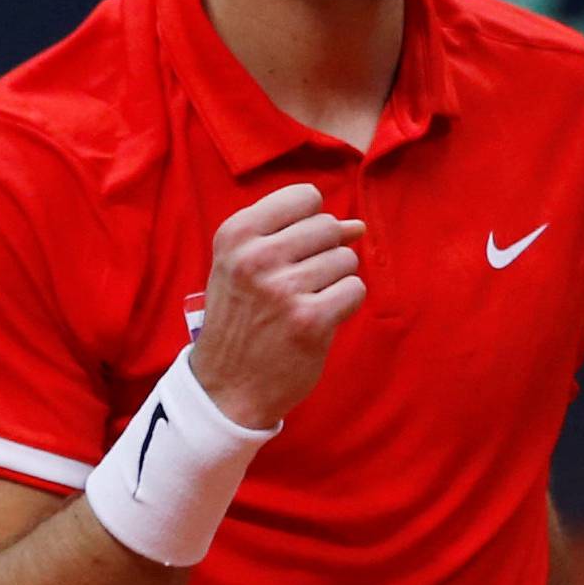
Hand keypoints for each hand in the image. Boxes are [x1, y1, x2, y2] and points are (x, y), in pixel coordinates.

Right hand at [189, 181, 364, 425]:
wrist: (226, 386)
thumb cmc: (240, 320)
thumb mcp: (244, 266)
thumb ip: (295, 236)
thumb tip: (357, 226)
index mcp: (236, 235)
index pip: (305, 197)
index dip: (311, 222)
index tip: (297, 249)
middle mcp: (257, 257)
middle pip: (328, 227)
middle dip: (326, 253)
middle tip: (300, 283)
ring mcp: (283, 289)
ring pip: (345, 259)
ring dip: (335, 281)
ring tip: (306, 302)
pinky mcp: (310, 321)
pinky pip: (354, 290)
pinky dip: (345, 304)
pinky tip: (320, 318)